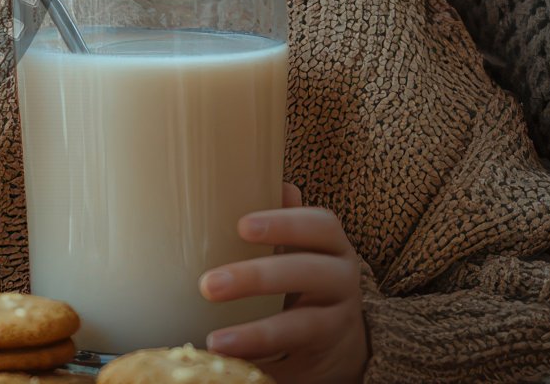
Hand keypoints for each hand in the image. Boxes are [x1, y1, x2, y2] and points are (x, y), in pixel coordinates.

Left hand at [197, 182, 368, 383]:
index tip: (242, 226)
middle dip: (258, 278)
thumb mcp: (299, 249)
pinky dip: (264, 366)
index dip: (285, 223)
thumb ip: (284, 220)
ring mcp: (337, 322)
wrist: (340, 341)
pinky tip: (229, 364)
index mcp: (332, 247)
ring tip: (215, 342)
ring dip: (257, 335)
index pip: (321, 226)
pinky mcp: (323, 359)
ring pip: (304, 326)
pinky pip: (296, 364)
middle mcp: (341, 281)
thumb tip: (279, 184)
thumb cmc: (304, 280)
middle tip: (208, 285)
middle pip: (308, 274)